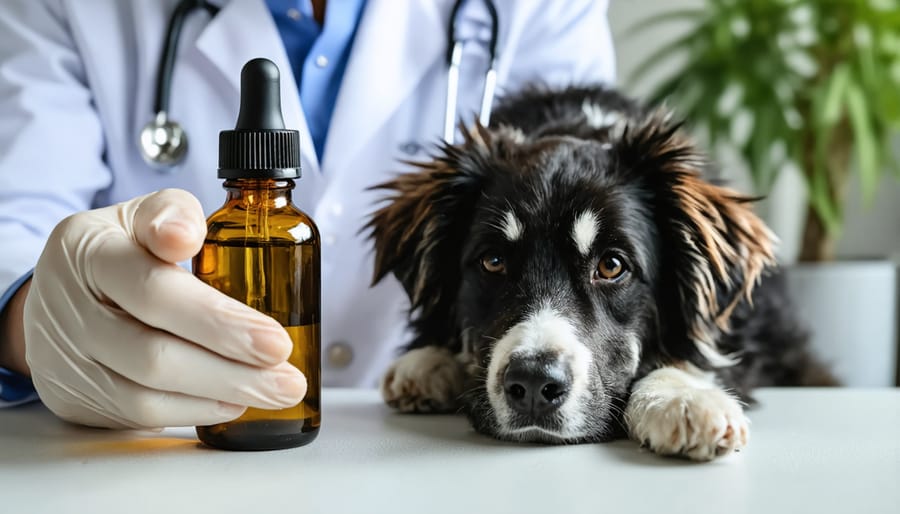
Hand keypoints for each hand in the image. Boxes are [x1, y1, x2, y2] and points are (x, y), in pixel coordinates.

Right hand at [23, 189, 306, 428]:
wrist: (51, 297)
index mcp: (88, 253)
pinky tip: (233, 401)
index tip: (275, 341)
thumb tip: (186, 236)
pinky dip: (194, 411)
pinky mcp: (77, 397)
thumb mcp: (140, 215)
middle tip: (287, 379)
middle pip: (153, 355)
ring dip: (220, 396)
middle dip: (231, 372)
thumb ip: (174, 213)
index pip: (154, 291)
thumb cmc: (116, 250)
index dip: (217, 320)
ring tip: (275, 392)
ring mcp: (69, 361)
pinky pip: (139, 415)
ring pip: (147, 394)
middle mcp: (71, 311)